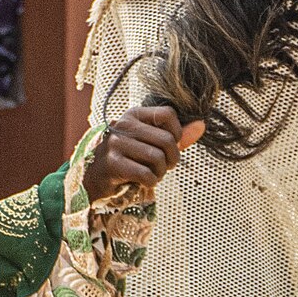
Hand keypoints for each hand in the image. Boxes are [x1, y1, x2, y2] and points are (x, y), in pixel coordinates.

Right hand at [81, 106, 203, 202]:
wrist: (96, 177)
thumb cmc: (129, 159)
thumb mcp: (152, 143)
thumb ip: (177, 136)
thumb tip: (201, 125)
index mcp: (134, 114)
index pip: (168, 114)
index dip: (177, 133)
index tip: (171, 145)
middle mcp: (123, 124)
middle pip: (166, 140)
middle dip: (172, 159)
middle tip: (165, 166)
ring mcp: (115, 143)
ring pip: (157, 158)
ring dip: (161, 172)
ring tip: (153, 174)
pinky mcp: (112, 163)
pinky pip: (146, 174)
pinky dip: (151, 182)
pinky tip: (144, 181)